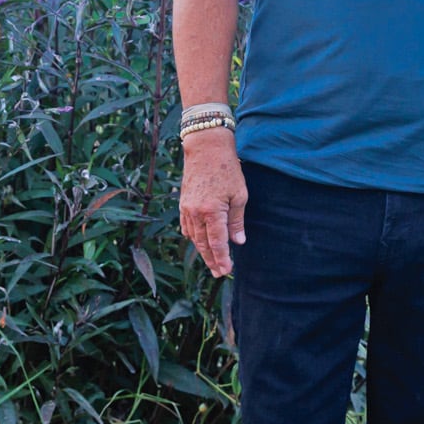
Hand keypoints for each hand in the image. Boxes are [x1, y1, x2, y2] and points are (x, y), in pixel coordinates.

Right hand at [180, 129, 248, 277]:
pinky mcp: (183, 204)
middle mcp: (196, 213)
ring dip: (202, 251)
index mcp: (212, 212)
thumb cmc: (227, 170)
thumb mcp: (240, 195)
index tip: (226, 270)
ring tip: (212, 262)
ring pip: (193, 237)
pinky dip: (193, 237)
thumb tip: (238, 242)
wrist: (206, 149)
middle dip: (212, 260)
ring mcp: (186, 209)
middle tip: (219, 273)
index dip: (222, 259)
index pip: (217, 243)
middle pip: (203, 244)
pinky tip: (199, 243)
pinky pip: (186, 227)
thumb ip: (237, 221)